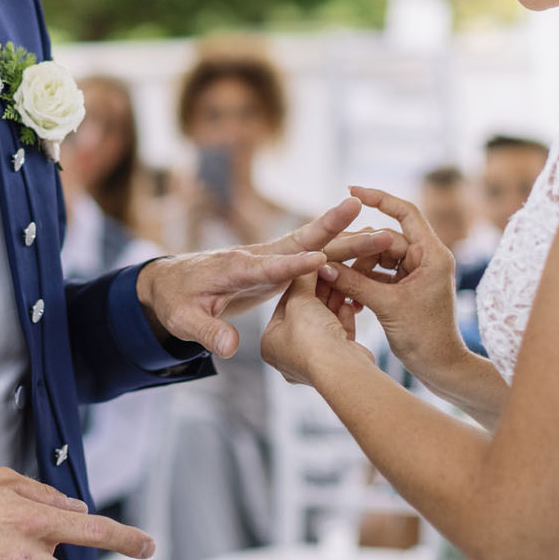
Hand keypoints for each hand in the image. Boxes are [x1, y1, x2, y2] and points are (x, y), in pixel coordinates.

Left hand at [136, 197, 387, 356]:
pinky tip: (372, 254)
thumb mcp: (184, 320)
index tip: (318, 257)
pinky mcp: (279, 264)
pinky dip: (341, 253)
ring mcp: (270, 258)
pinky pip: (315, 256)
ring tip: (384, 233)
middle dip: (331, 228)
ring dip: (347, 238)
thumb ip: (207, 332)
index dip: (292, 263)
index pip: (267, 266)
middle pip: (300, 242)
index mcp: (235, 269)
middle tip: (361, 210)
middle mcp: (257, 257)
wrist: (174, 282)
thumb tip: (229, 349)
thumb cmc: (177, 301)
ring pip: (314, 245)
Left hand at [261, 273, 375, 385]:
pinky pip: (338, 335)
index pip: (283, 306)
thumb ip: (302, 281)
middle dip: (319, 294)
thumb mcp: (300, 301)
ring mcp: (314, 361)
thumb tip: (306, 265)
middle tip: (329, 272)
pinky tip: (349, 304)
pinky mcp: (336, 363)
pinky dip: (343, 319)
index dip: (298, 285)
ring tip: (341, 284)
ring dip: (333, 304)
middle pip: (305, 315)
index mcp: (270, 344)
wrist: (341, 369)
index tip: (309, 269)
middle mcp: (289, 356)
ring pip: (323, 324)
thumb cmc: (312, 338)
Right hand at [325, 185, 468, 378]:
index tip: (352, 191)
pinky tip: (348, 295)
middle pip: (386, 239)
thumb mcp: (386, 306)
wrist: (440, 367)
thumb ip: (354, 283)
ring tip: (337, 280)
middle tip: (331, 254)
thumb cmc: (424, 337)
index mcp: (432, 255)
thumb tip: (325, 266)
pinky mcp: (408, 288)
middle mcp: (427, 259)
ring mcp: (418, 273)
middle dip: (359, 248)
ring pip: (380, 258)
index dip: (379, 199)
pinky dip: (364, 282)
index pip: (405, 213)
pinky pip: (381, 275)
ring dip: (359, 269)